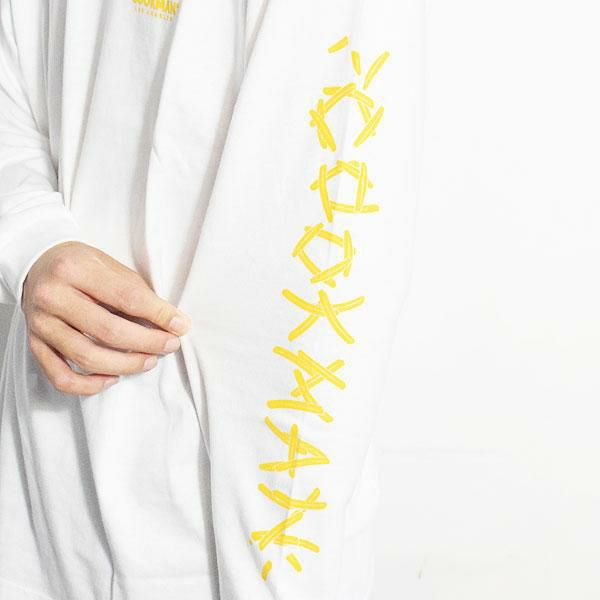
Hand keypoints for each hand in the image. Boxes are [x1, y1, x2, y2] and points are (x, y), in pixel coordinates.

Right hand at [21, 241, 190, 396]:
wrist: (37, 264)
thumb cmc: (80, 265)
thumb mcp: (108, 264)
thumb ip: (135, 290)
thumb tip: (170, 321)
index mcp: (74, 269)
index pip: (126, 297)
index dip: (158, 314)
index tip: (180, 325)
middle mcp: (52, 297)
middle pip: (108, 331)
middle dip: (147, 342)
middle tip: (170, 345)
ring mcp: (40, 324)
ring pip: (87, 357)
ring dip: (125, 365)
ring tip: (149, 361)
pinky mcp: (34, 344)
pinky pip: (61, 377)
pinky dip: (89, 385)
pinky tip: (112, 378)